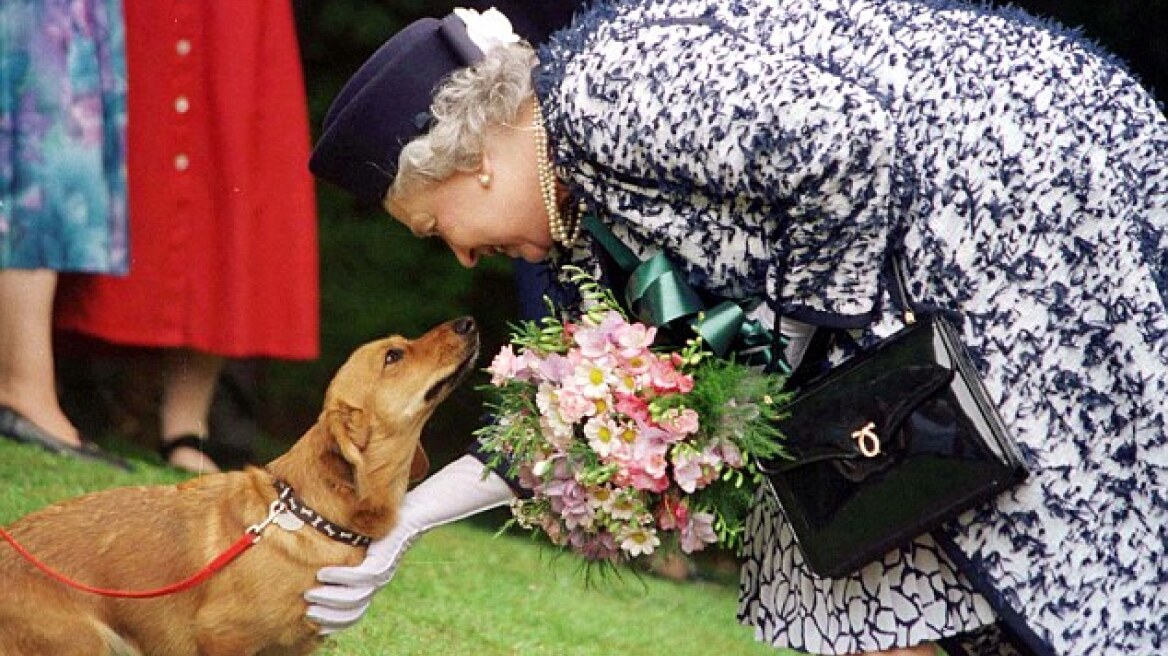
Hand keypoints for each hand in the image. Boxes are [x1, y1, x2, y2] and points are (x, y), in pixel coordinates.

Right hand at [304, 455, 513, 633]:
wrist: (418, 510)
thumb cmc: (389, 522)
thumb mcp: (363, 541)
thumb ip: (347, 552)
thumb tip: (318, 558)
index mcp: (374, 581)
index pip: (354, 613)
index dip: (335, 622)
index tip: (315, 623)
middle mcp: (379, 581)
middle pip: (352, 610)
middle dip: (328, 616)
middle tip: (307, 611)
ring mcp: (383, 572)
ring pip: (354, 597)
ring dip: (330, 598)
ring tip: (310, 593)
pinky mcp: (384, 560)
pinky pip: (360, 576)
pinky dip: (340, 578)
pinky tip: (323, 573)